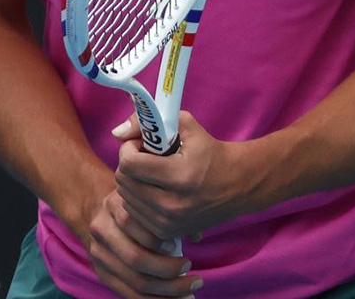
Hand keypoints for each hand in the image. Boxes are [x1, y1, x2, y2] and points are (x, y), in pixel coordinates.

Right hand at [84, 188, 203, 297]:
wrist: (101, 213)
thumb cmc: (135, 204)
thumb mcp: (146, 198)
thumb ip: (170, 212)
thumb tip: (196, 236)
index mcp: (114, 204)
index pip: (134, 224)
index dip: (159, 239)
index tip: (181, 245)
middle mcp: (102, 229)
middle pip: (135, 258)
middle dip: (168, 271)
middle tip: (196, 277)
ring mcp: (99, 254)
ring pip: (134, 280)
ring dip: (166, 292)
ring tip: (191, 293)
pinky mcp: (102, 274)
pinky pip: (129, 294)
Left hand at [113, 111, 251, 240]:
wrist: (237, 185)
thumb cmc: (210, 151)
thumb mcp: (186, 125)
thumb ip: (151, 122)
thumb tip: (117, 132)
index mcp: (178, 176)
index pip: (129, 164)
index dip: (129, 148)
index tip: (141, 142)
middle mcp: (172, 204)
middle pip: (124, 182)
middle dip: (129, 163)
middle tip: (144, 155)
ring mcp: (168, 222)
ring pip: (125, 199)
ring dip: (132, 181)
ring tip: (150, 172)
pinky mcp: (167, 232)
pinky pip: (135, 214)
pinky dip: (138, 198)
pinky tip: (153, 188)